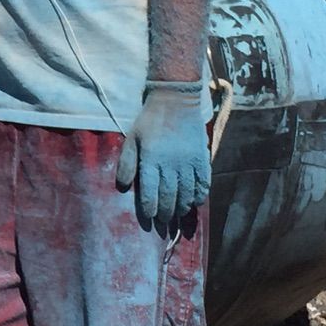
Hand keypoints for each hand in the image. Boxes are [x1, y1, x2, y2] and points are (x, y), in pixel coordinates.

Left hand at [116, 81, 209, 226]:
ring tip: (177, 216)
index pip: (150, 192)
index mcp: (151, 159)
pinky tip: (195, 203)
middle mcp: (170, 164)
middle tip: (163, 224)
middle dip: (166, 213)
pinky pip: (203, 183)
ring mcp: (188, 162)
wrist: (176, 101)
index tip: (149, 218)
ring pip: (186, 193)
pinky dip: (200, 196)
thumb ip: (126, 163)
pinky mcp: (202, 159)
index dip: (150, 208)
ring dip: (182, 208)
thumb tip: (122, 188)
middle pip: (169, 196)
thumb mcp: (132, 139)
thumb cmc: (149, 121)